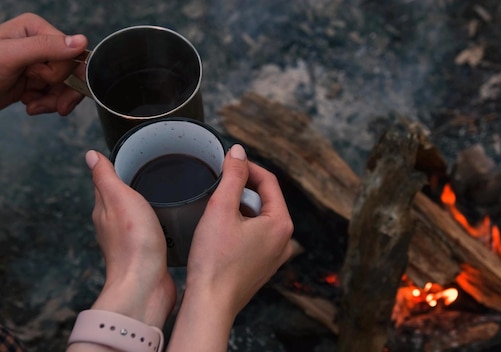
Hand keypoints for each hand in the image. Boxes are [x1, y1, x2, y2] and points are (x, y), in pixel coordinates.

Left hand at [0, 13, 87, 114]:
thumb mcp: (11, 57)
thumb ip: (46, 47)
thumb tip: (80, 42)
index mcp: (35, 30)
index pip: (71, 52)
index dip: (61, 72)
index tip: (43, 81)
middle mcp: (39, 44)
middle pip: (71, 71)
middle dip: (60, 91)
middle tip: (46, 102)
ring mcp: (37, 63)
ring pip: (65, 85)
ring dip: (52, 101)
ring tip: (33, 105)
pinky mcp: (34, 80)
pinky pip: (55, 94)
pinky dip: (46, 103)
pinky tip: (30, 104)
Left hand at [84, 150, 175, 327]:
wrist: (146, 285)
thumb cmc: (134, 243)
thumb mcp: (120, 199)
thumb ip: (106, 177)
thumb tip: (90, 155)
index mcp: (103, 211)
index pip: (105, 183)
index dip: (117, 168)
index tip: (134, 156)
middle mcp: (113, 227)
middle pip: (121, 200)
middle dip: (134, 186)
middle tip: (155, 171)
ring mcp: (130, 242)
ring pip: (136, 217)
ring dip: (147, 206)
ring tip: (166, 194)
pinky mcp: (147, 255)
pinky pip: (151, 233)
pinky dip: (158, 224)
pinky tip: (170, 222)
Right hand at [167, 144, 293, 350]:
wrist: (209, 304)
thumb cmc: (214, 261)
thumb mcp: (221, 209)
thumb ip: (233, 176)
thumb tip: (239, 152)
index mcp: (281, 223)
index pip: (269, 182)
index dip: (247, 167)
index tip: (227, 162)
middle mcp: (284, 240)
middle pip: (264, 199)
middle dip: (242, 189)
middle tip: (218, 185)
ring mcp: (275, 255)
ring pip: (258, 218)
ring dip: (239, 208)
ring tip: (215, 209)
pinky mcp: (262, 266)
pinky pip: (254, 236)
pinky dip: (239, 227)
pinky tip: (219, 231)